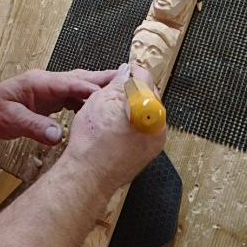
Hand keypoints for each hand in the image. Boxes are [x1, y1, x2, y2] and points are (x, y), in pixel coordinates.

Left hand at [0, 68, 116, 144]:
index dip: (94, 88)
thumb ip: (34, 126)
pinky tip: (99, 109)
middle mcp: (49, 81)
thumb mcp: (10, 121)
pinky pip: (75, 95)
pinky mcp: (52, 96)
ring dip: (100, 89)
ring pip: (81, 85)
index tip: (114, 93)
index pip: (73, 83)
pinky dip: (89, 100)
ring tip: (122, 95)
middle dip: (105, 80)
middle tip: (131, 81)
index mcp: (41, 82)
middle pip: (82, 78)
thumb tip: (58, 136)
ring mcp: (51, 87)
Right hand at [65, 64, 165, 191]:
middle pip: (149, 95)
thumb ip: (118, 83)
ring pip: (147, 112)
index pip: (144, 78)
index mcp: (147, 107)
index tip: (124, 72)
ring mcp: (155, 139)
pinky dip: (133, 123)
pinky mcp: (150, 151)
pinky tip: (116, 127)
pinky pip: (145, 128)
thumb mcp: (101, 99)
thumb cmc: (92, 142)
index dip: (131, 72)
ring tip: (112, 111)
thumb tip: (126, 73)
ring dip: (133, 107)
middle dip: (133, 90)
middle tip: (115, 90)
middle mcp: (157, 123)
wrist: (89, 174)